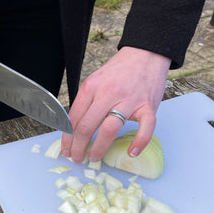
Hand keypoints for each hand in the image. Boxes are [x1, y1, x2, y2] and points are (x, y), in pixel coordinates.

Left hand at [61, 46, 170, 162]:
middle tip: (76, 158)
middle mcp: (107, 94)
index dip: (67, 139)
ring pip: (109, 129)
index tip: (66, 150)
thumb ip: (86, 103)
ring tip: (94, 158)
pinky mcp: (148, 105)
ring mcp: (128, 100)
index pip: (73, 119)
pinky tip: (132, 152)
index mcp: (90, 88)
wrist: (145, 54)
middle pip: (86, 127)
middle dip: (77, 148)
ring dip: (98, 148)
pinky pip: (145, 127)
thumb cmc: (118, 72)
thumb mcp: (95, 82)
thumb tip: (72, 129)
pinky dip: (139, 142)